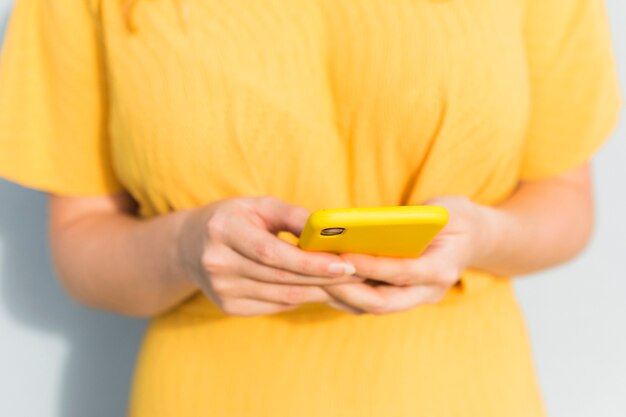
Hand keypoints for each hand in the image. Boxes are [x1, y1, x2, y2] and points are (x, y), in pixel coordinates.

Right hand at [176, 196, 361, 315]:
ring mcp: (220, 289)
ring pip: (282, 297)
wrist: (190, 245)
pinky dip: (300, 298)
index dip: (309, 262)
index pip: (272, 253)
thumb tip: (331, 230)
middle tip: (359, 274)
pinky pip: (275, 305)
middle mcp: (218, 263)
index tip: (344, 264)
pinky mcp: (228, 307)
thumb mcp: (259, 205)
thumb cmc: (234, 218)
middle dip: (324, 278)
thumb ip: (294, 216)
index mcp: (223, 230)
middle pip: (281, 278)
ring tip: (346, 282)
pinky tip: (318, 289)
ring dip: (318, 291)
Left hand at [323, 196, 491, 314]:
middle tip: (317, 273)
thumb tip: (375, 221)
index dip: (372, 266)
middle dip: (347, 290)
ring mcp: (415, 299)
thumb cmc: (455, 220)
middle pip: (383, 302)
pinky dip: (345, 294)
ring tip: (312, 279)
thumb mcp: (446, 209)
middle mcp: (429, 292)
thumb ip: (418, 216)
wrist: (474, 239)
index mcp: (442, 269)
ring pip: (372, 308)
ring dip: (340, 296)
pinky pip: (368, 303)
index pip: (403, 273)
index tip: (344, 253)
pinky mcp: (400, 299)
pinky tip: (321, 280)